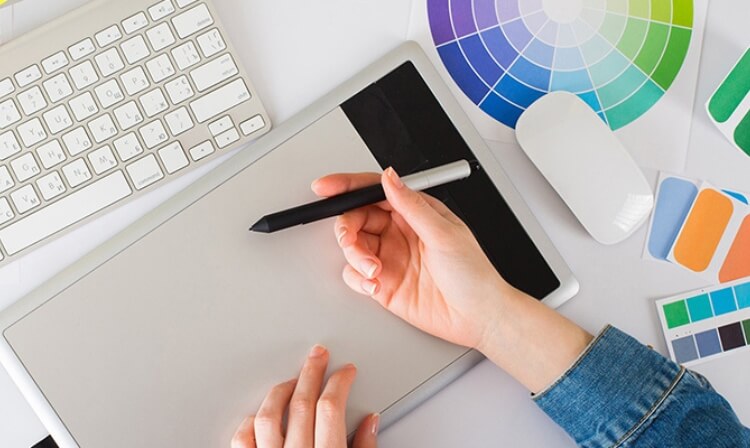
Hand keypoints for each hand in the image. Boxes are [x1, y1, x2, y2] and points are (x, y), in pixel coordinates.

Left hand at [231, 345, 377, 447]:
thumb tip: (370, 422)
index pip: (330, 408)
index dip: (339, 383)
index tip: (346, 371)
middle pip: (301, 404)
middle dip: (312, 374)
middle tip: (318, 356)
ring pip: (268, 416)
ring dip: (281, 392)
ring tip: (293, 380)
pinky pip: (243, 440)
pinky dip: (251, 423)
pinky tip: (262, 413)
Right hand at [311, 168, 520, 350]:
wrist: (478, 317)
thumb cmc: (473, 274)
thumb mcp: (443, 233)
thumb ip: (411, 205)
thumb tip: (389, 178)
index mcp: (414, 212)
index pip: (374, 191)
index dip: (347, 187)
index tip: (327, 188)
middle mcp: (399, 232)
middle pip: (356, 218)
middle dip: (347, 228)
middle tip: (349, 240)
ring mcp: (390, 257)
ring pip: (353, 246)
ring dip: (354, 255)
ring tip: (372, 269)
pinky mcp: (383, 283)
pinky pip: (355, 275)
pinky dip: (357, 278)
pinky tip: (373, 284)